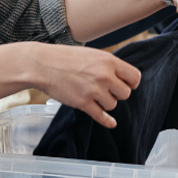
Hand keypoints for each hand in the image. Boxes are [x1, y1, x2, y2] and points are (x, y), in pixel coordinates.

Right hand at [24, 43, 141, 128]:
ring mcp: (94, 90)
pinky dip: (107, 121)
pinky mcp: (83, 103)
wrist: (43, 65)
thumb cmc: (67, 58)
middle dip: (117, 93)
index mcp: (109, 61)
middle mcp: (104, 76)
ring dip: (106, 103)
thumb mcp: (93, 54)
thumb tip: (123, 77)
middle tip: (107, 90)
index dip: (131, 83)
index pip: (135, 77)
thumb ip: (109, 65)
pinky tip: (111, 123)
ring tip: (94, 95)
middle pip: (126, 94)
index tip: (125, 85)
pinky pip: (101, 116)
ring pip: (113, 105)